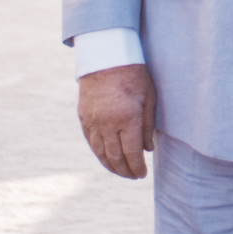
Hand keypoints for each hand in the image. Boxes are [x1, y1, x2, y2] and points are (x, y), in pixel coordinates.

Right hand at [79, 64, 155, 178]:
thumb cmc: (133, 75)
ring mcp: (92, 121)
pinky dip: (99, 154)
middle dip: (125, 171)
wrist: (105, 57)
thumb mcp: (149, 98)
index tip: (142, 174)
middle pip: (115, 157)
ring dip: (111, 166)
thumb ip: (148, 126)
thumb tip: (147, 149)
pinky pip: (91, 142)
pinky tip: (107, 159)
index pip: (132, 153)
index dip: (137, 167)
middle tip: (134, 176)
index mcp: (127, 118)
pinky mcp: (83, 118)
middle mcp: (107, 123)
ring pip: (100, 153)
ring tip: (121, 172)